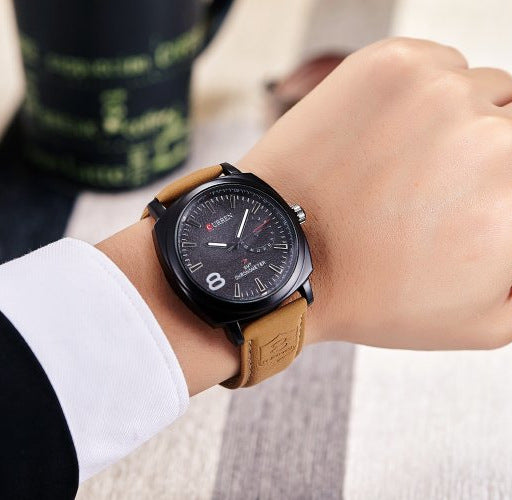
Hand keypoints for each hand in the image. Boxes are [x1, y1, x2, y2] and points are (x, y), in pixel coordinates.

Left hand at [240, 37, 511, 349]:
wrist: (285, 253)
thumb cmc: (370, 292)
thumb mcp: (480, 320)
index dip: (502, 187)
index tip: (480, 195)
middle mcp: (490, 137)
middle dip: (490, 156)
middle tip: (441, 186)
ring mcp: (437, 92)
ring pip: (482, 91)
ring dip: (459, 121)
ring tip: (407, 165)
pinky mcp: (392, 67)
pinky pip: (439, 67)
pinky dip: (423, 96)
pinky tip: (386, 138)